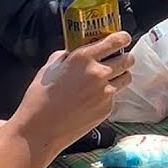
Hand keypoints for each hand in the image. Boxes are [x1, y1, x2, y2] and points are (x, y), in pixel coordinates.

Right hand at [8, 31, 134, 150]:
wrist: (40, 129)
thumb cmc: (40, 98)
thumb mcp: (50, 67)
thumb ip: (66, 55)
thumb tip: (74, 51)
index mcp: (83, 58)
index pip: (115, 41)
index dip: (123, 38)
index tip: (123, 38)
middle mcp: (98, 73)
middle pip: (128, 59)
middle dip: (125, 57)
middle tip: (117, 59)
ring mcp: (105, 92)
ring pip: (126, 77)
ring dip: (121, 75)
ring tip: (108, 78)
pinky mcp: (107, 108)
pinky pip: (115, 96)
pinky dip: (109, 94)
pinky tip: (93, 98)